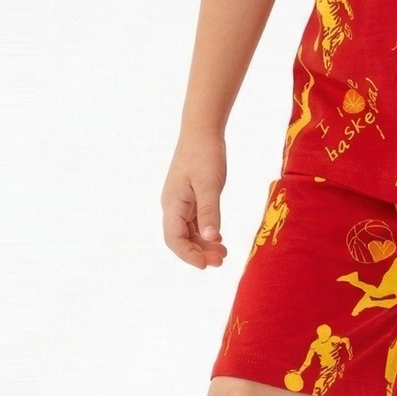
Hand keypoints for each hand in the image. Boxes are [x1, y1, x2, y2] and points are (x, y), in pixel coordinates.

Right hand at [162, 130, 229, 267]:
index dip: (188, 255)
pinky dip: (206, 232)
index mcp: (172, 204)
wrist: (202, 130)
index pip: (174, 239)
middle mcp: (173, 206)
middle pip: (181, 239)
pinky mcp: (190, 197)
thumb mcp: (209, 185)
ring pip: (189, 231)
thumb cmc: (204, 154)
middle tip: (221, 261)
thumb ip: (210, 212)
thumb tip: (209, 238)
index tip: (206, 265)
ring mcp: (181, 202)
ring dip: (204, 244)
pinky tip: (219, 238)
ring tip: (223, 253)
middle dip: (198, 252)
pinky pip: (195, 221)